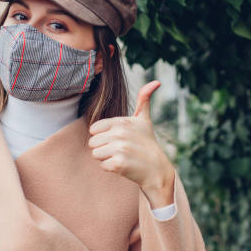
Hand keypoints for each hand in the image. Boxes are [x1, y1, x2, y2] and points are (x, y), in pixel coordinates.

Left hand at [88, 80, 174, 207]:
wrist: (157, 168)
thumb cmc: (147, 142)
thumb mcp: (144, 119)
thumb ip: (144, 99)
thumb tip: (156, 82)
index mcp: (121, 122)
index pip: (94, 129)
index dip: (103, 135)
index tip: (118, 138)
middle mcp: (120, 133)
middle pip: (93, 142)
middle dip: (103, 148)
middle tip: (120, 149)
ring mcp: (119, 149)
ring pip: (95, 154)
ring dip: (106, 158)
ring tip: (121, 156)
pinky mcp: (119, 164)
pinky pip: (102, 165)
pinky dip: (111, 168)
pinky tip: (123, 165)